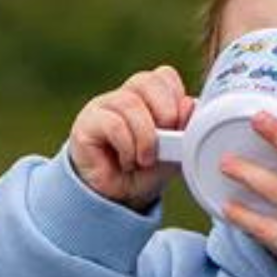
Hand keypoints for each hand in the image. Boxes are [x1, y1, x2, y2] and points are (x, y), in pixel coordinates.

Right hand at [69, 66, 195, 210]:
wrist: (115, 201)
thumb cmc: (142, 175)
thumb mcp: (171, 155)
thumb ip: (183, 130)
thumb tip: (189, 104)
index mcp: (146, 97)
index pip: (163, 76)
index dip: (175, 97)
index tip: (177, 127)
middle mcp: (123, 97)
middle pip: (146, 80)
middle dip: (165, 112)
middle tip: (166, 142)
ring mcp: (102, 107)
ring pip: (130, 103)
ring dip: (145, 135)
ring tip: (145, 160)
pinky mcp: (86, 124)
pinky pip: (113, 124)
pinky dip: (127, 145)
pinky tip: (127, 162)